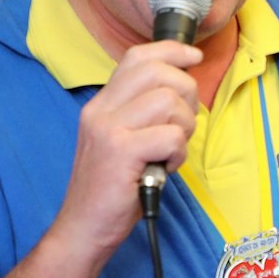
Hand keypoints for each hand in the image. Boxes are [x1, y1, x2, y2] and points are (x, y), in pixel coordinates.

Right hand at [50, 39, 199, 256]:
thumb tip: (183, 90)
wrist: (85, 226)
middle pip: (158, 72)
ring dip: (183, 129)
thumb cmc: (114, 188)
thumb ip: (144, 114)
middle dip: (186, 95)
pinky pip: (171, 136)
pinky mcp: (120, 151)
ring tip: (169, 152)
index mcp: (102, 104)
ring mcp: (108, 129)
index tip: (193, 57)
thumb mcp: (124, 141)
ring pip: (169, 102)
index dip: (171, 51)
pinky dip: (178, 154)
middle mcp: (101, 110)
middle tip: (181, 126)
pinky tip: (163, 169)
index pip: (137, 57)